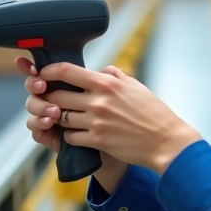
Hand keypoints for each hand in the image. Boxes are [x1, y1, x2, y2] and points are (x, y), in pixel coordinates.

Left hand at [16, 57, 201, 174]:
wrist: (166, 140)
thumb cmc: (154, 112)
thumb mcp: (136, 86)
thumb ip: (115, 75)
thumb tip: (102, 70)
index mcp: (107, 83)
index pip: (67, 71)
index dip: (49, 71)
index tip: (44, 74)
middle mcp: (98, 101)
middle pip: (57, 95)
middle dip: (48, 97)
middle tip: (49, 99)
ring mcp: (96, 122)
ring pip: (61, 117)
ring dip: (58, 117)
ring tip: (62, 116)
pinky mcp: (97, 141)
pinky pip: (70, 136)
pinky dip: (69, 135)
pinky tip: (76, 133)